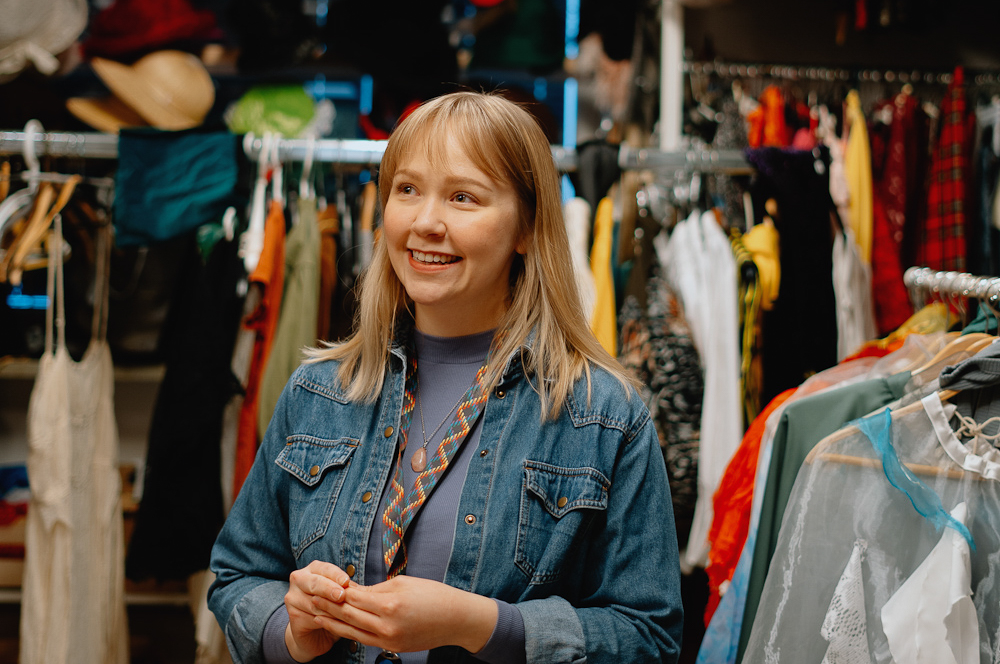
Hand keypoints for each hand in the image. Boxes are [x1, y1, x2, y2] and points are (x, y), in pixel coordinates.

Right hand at [284, 561, 351, 661]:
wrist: (315, 632)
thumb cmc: (331, 608)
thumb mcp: (340, 596)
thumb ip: (346, 589)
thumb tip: (359, 588)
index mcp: (312, 569)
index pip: (325, 568)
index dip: (336, 574)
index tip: (346, 581)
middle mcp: (299, 580)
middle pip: (315, 582)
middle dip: (329, 589)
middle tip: (341, 596)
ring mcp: (292, 597)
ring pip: (313, 602)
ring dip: (329, 609)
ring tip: (343, 613)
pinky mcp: (293, 616)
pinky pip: (310, 617)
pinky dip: (324, 621)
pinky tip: (334, 624)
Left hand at [315, 575, 497, 654]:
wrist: (456, 620)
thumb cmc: (433, 596)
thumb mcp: (403, 584)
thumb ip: (377, 590)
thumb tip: (356, 591)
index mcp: (389, 604)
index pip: (354, 596)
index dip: (335, 590)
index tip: (321, 583)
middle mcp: (386, 625)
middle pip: (349, 614)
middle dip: (328, 605)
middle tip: (310, 596)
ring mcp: (388, 639)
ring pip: (353, 631)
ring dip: (332, 622)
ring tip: (315, 613)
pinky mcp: (392, 646)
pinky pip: (365, 639)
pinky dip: (349, 633)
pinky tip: (339, 627)